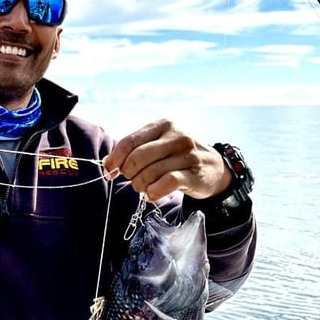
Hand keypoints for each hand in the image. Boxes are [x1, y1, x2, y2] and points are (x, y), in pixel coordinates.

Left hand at [104, 119, 231, 201]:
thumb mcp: (157, 145)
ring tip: (144, 187)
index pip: (129, 142)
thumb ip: (133, 150)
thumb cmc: (176, 157)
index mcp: (163, 125)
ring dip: (140, 185)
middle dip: (129, 174)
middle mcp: (177, 137)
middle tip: (133, 180)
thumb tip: (106, 163)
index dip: (115, 160)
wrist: (212, 167)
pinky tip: (152, 194)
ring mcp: (188, 155)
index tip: (110, 171)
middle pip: (137, 158)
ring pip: (149, 173)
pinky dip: (153, 192)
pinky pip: (166, 184)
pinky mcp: (194, 174)